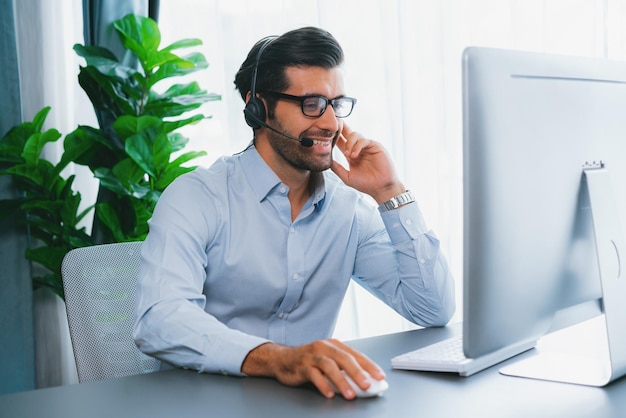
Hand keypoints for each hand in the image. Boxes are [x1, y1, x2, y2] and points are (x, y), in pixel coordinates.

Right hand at [241, 339, 385, 399]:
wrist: (282, 359)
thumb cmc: (309, 361)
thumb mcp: (328, 361)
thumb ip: (343, 369)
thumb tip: (364, 382)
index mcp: (334, 344)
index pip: (356, 354)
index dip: (369, 365)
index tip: (380, 376)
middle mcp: (324, 347)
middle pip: (344, 358)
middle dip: (357, 373)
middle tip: (367, 385)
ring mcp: (312, 355)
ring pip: (329, 366)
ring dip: (342, 381)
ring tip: (350, 394)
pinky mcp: (301, 365)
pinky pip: (314, 375)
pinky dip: (323, 384)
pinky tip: (329, 394)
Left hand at [331, 124, 404, 203]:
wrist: (381, 188)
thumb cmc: (366, 184)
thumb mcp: (347, 177)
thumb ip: (337, 168)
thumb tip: (326, 161)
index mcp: (351, 154)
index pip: (341, 141)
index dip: (334, 137)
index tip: (325, 136)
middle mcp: (358, 148)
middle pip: (348, 133)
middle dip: (341, 128)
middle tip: (333, 129)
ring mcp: (367, 146)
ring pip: (355, 135)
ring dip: (349, 143)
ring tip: (347, 154)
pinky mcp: (375, 146)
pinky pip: (364, 140)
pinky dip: (357, 146)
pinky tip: (354, 155)